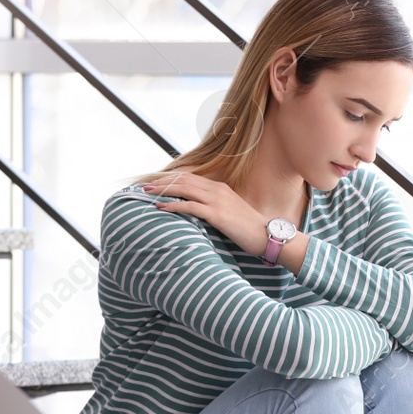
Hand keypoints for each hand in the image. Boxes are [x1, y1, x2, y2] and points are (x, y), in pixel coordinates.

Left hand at [140, 172, 267, 258]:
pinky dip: (173, 205)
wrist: (268, 235)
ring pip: (185, 189)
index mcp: (219, 188)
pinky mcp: (218, 214)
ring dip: (164, 190)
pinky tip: (161, 207)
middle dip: (163, 182)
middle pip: (184, 180)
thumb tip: (198, 211)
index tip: (155, 183)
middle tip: (144, 186)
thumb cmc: (249, 228)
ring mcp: (218, 201)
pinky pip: (190, 207)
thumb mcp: (230, 212)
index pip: (190, 178)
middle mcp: (217, 190)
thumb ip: (215, 207)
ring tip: (148, 193)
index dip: (171, 179)